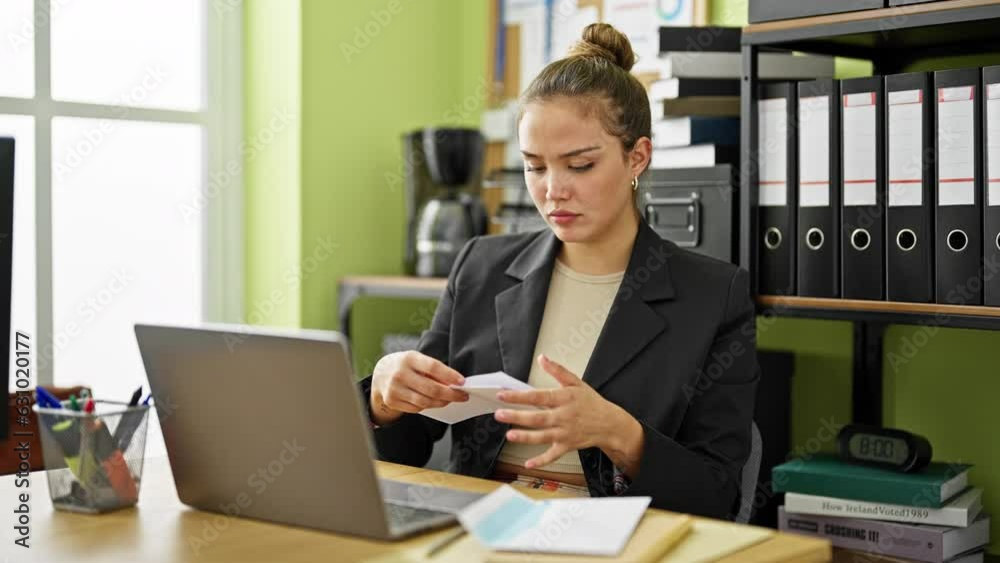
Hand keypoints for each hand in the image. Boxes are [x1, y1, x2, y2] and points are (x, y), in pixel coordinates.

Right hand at [370, 351, 468, 425]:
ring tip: (450, 400)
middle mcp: (400, 374)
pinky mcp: (391, 401)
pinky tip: (433, 402)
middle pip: (431, 389)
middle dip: (450, 394)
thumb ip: (433, 370)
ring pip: (425, 401)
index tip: (462, 382)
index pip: (433, 367)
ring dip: (441, 402)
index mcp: (409, 358)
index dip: (449, 375)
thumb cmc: (405, 365)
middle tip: (462, 396)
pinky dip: (427, 406)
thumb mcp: (417, 360)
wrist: (380, 373)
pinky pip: (416, 408)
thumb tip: (454, 384)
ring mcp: (394, 389)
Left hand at [494, 355, 643, 473]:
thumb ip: (558, 370)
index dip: (519, 396)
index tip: (502, 394)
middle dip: (517, 417)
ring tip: (509, 435)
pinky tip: (528, 463)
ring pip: (542, 436)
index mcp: (564, 398)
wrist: (609, 423)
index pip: (538, 396)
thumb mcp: (576, 382)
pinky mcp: (567, 446)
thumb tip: (542, 358)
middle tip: (499, 415)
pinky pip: (553, 455)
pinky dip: (541, 461)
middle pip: (537, 418)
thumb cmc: (591, 402)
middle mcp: (564, 416)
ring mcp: (565, 433)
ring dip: (525, 437)